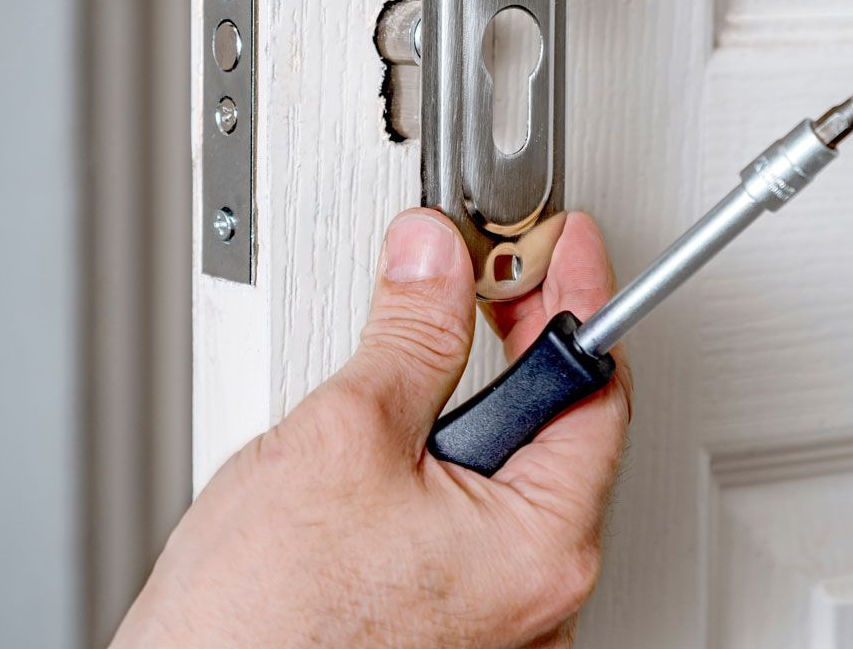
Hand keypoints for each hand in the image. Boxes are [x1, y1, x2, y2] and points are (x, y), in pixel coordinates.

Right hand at [110, 209, 632, 648]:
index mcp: (542, 545)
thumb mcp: (343, 435)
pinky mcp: (452, 642)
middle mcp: (541, 601)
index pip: (592, 386)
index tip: (562, 243)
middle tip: (475, 286)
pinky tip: (384, 468)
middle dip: (511, 351)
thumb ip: (409, 334)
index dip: (574, 295)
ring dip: (465, 422)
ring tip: (397, 391)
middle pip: (555, 436)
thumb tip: (436, 261)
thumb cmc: (260, 621)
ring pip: (508, 489)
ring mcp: (499, 632)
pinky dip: (441, 485)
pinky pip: (473, 539)